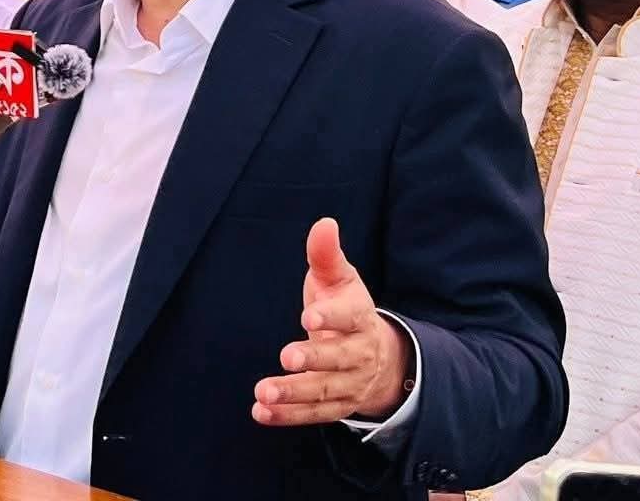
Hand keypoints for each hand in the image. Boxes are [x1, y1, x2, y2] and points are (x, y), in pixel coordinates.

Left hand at [253, 218, 409, 426]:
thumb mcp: (339, 280)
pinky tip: (261, 412)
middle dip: (313, 360)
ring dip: (294, 393)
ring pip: (324, 391)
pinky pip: (314, 414)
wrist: (378, 357)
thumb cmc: (348, 309)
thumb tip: (324, 223)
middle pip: (338, 359)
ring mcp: (350, 383)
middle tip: (285, 357)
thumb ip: (326, 255)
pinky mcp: (337, 406)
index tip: (308, 317)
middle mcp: (359, 353)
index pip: (350, 317)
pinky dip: (289, 415)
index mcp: (361, 317)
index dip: (332, 317)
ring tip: (264, 392)